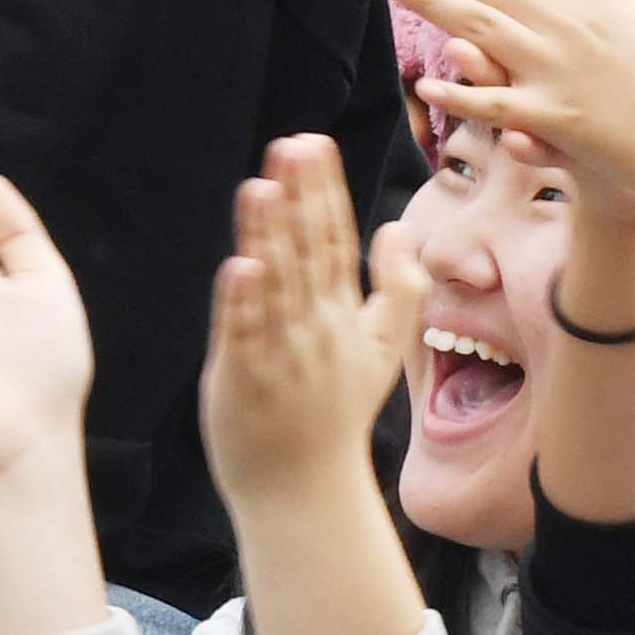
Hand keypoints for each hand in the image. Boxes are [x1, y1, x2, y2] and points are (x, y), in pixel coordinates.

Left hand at [197, 136, 402, 522]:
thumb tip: (394, 226)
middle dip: (299, 197)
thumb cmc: (338, 416)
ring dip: (269, 237)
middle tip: (292, 144)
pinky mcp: (243, 378)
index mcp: (341, 315)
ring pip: (275, 285)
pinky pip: (243, 334)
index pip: (334, 241)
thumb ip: (396, 288)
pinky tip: (239, 265)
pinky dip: (242, 302)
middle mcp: (313, 328)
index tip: (314, 143)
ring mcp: (279, 353)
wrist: (305, 492)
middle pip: (306, 252)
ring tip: (262, 186)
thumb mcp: (382, 350)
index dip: (323, 192)